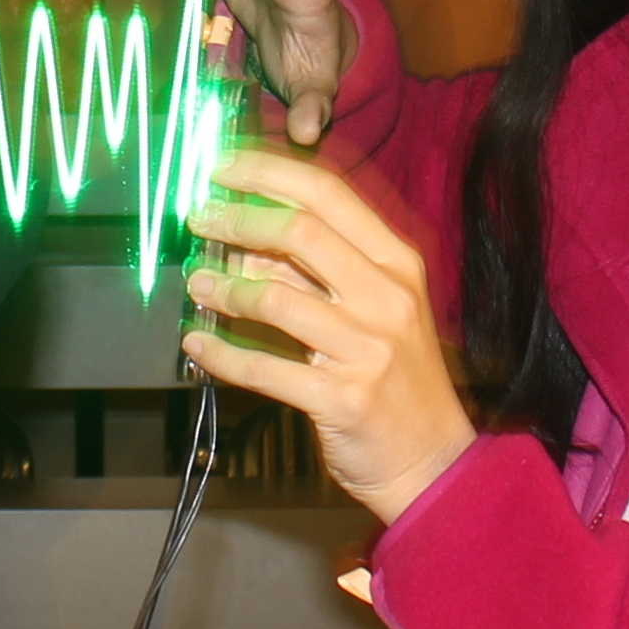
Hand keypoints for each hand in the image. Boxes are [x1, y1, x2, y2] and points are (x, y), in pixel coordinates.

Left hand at [181, 150, 470, 523]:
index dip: (267, 172)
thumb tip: (245, 243)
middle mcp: (386, 297)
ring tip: (196, 285)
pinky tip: (197, 344)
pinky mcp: (341, 398)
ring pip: (275, 298)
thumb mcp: (372, 312)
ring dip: (223, 288)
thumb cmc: (395, 380)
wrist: (433, 462)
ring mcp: (366, 348)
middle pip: (300, 231)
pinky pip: (263, 368)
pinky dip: (221, 353)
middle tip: (199, 218)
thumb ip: (315, 274)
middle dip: (238, 218)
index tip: (222, 166)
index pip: (328, 193)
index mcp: (396, 263)